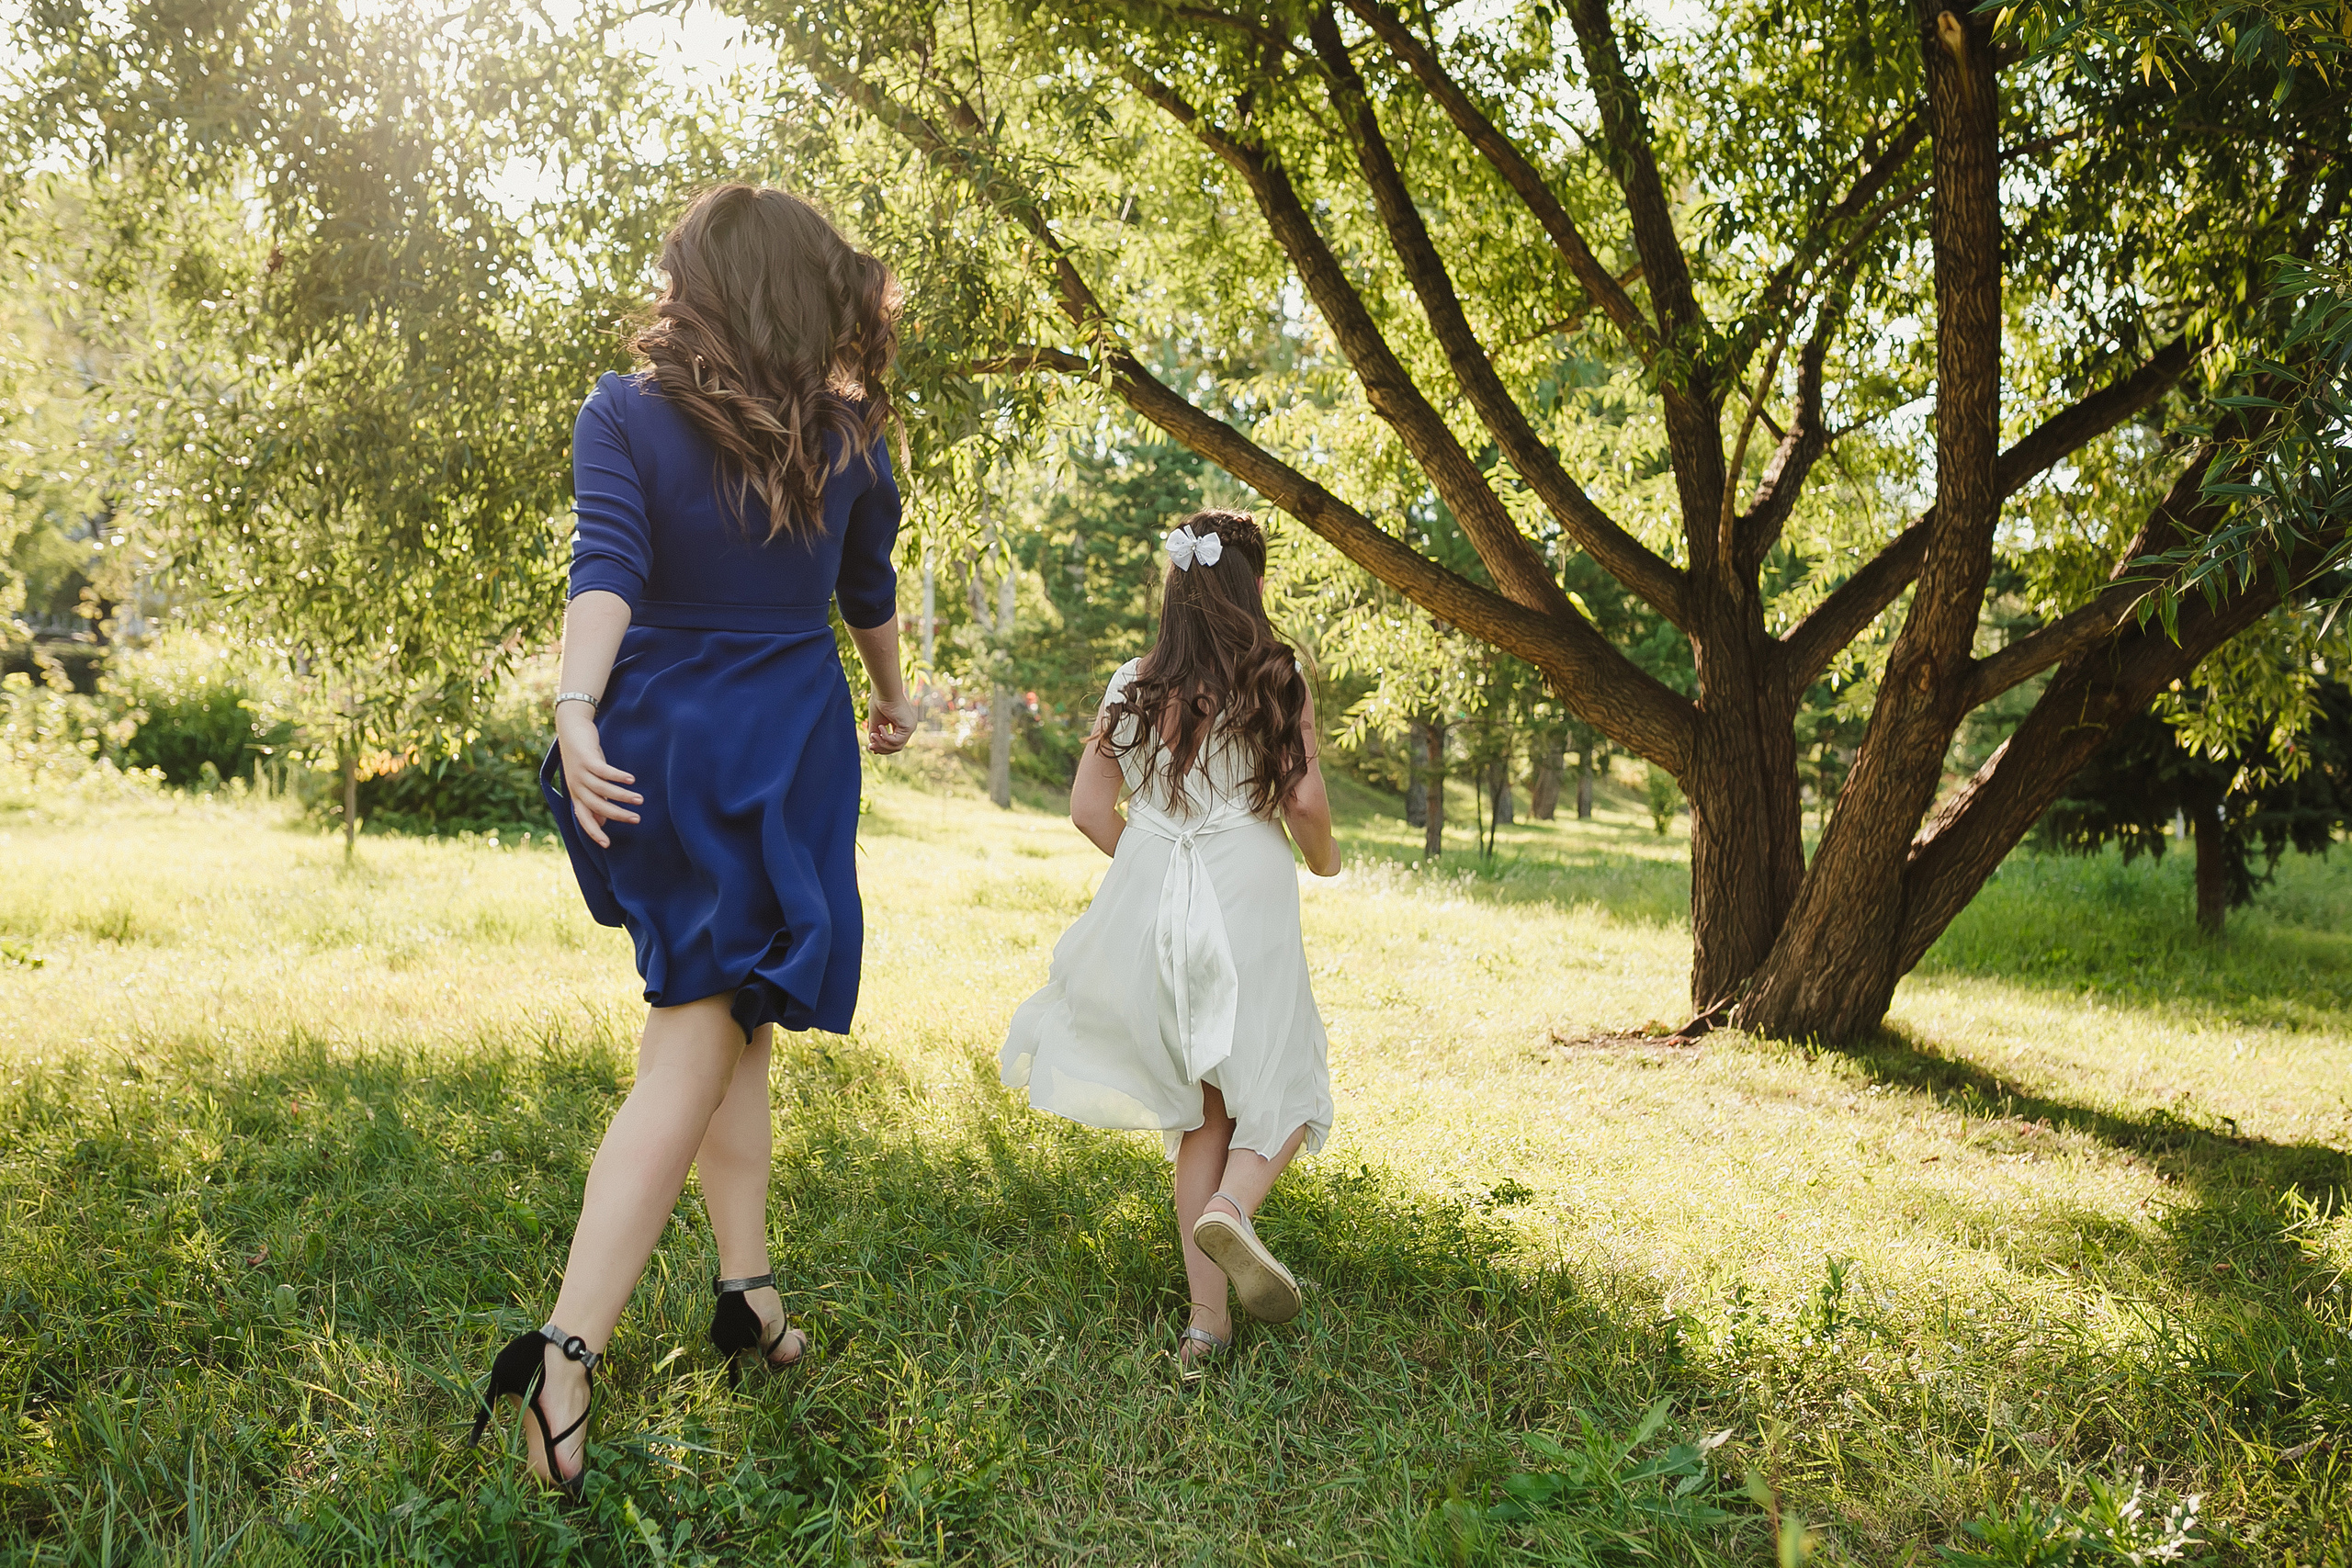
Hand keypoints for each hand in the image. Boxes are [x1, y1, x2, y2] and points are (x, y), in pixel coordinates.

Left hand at [555, 704, 641, 847]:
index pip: (584, 818)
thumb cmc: (583, 757)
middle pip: (597, 806)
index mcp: (577, 794)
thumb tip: (601, 822)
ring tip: (640, 800)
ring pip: (603, 790)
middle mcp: (577, 786)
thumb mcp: (588, 781)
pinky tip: (631, 780)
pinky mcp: (586, 759)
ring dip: (622, 796)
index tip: (607, 845)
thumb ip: (595, 800)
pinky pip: (604, 771)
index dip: (594, 832)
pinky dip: (618, 777)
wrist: (570, 729)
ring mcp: (580, 772)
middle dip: (617, 814)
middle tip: (636, 819)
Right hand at [865, 691, 916, 754]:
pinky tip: (881, 727)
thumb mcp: (877, 723)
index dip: (882, 747)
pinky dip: (886, 737)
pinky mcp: (909, 727)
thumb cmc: (880, 703)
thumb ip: (877, 735)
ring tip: (873, 735)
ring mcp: (910, 728)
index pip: (894, 743)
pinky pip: (897, 742)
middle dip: (882, 748)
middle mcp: (908, 727)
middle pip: (896, 747)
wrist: (884, 691)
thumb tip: (874, 749)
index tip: (870, 746)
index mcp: (902, 725)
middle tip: (870, 745)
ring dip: (882, 744)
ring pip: (897, 747)